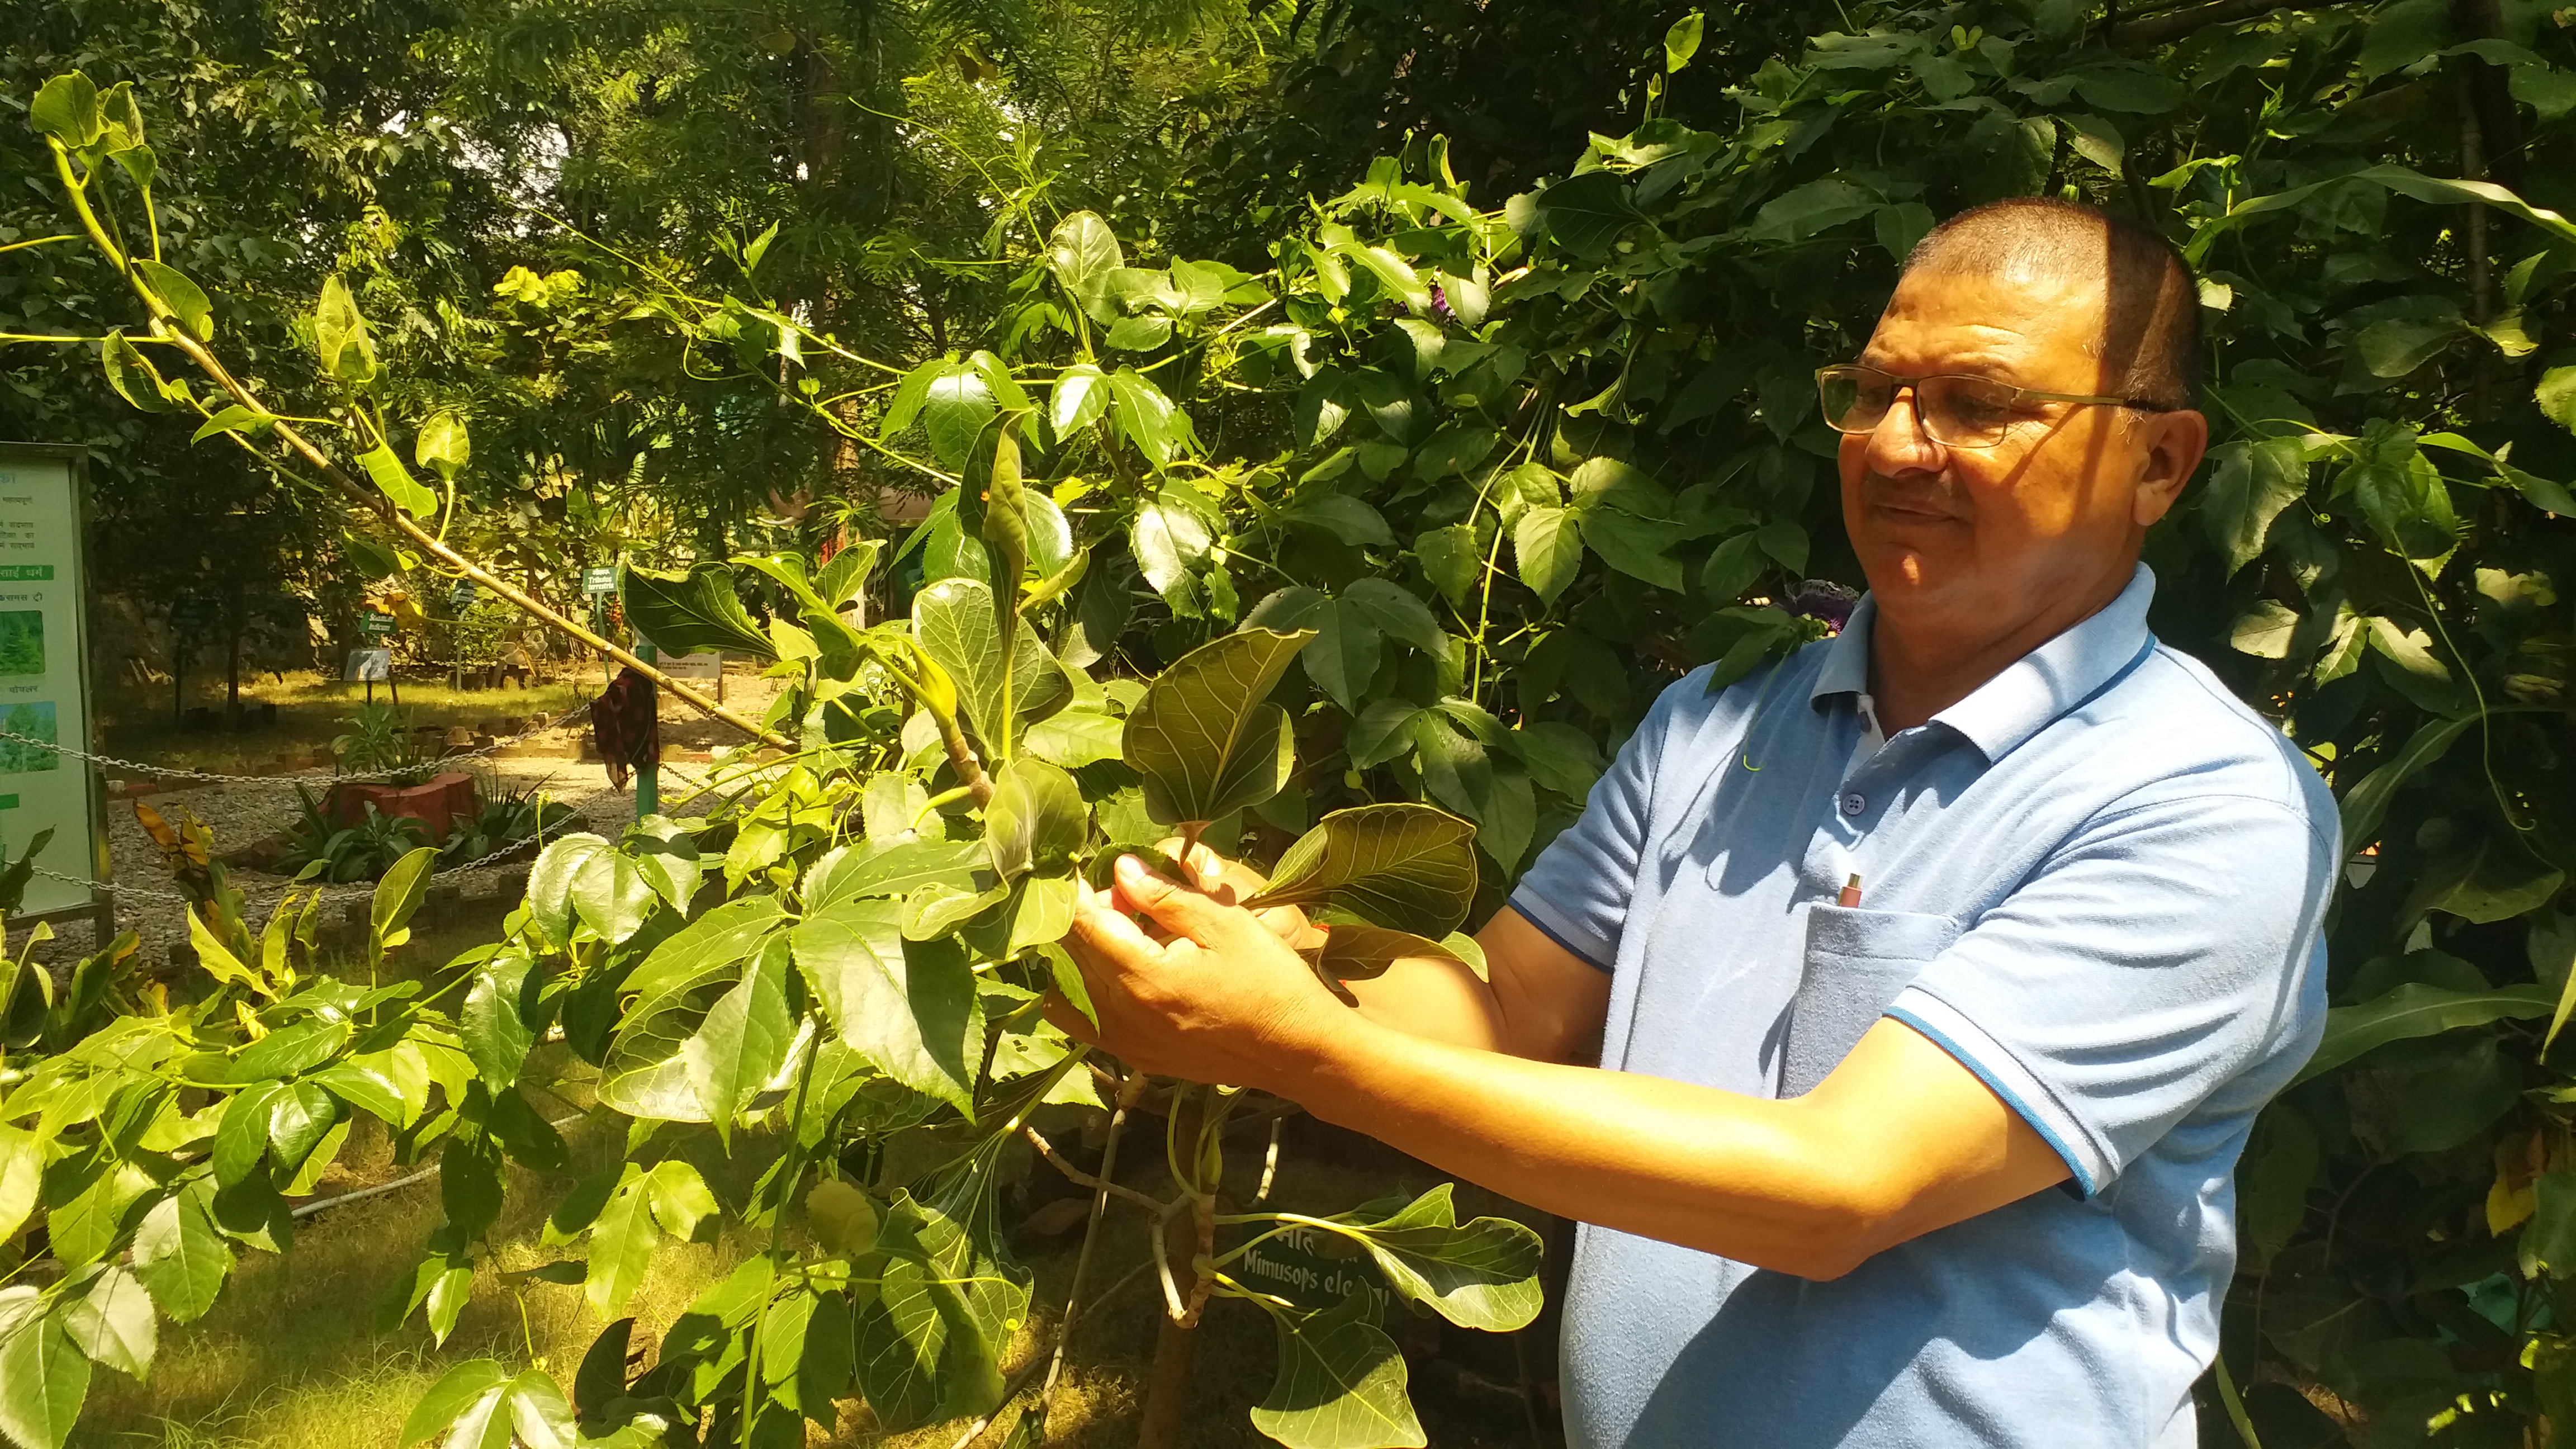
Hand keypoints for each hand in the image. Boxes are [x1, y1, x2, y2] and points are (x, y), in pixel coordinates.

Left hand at [1051, 853, 1345, 1090]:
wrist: (1298, 1051)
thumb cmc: (1271, 980)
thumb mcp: (1225, 924)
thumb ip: (1166, 897)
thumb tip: (1121, 869)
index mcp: (1145, 978)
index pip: (1084, 926)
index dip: (1075, 891)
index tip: (1080, 866)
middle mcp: (1125, 1017)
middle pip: (1071, 957)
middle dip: (1082, 918)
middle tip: (1118, 892)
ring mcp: (1128, 1045)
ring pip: (1066, 993)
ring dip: (1077, 956)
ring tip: (1117, 931)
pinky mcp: (1137, 1058)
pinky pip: (1085, 1022)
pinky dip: (1082, 990)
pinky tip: (1116, 968)